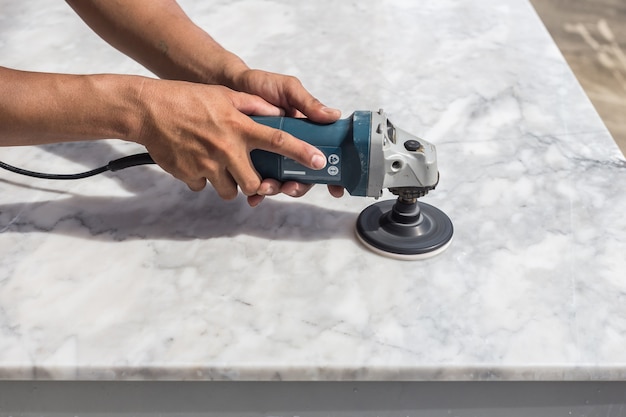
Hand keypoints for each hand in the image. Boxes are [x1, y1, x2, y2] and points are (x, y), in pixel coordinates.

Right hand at [133, 79, 327, 201]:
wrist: (147, 109)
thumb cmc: (186, 99)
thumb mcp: (224, 95)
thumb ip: (253, 106)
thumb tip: (275, 113)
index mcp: (239, 127)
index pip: (278, 141)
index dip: (301, 154)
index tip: (318, 164)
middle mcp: (226, 149)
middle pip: (254, 183)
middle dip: (256, 185)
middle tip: (249, 175)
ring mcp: (207, 165)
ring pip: (229, 191)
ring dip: (229, 184)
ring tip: (219, 166)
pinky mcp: (189, 175)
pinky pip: (204, 187)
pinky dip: (203, 179)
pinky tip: (196, 161)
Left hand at [233, 69, 344, 205]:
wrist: (228, 83)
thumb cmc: (261, 83)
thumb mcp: (287, 89)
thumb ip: (307, 103)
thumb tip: (333, 115)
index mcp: (304, 133)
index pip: (323, 156)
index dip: (333, 176)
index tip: (337, 189)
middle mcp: (290, 147)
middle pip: (303, 176)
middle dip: (299, 187)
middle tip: (290, 187)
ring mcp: (271, 156)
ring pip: (281, 182)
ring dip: (276, 190)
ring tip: (265, 187)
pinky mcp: (251, 160)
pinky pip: (257, 182)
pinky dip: (257, 193)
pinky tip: (252, 197)